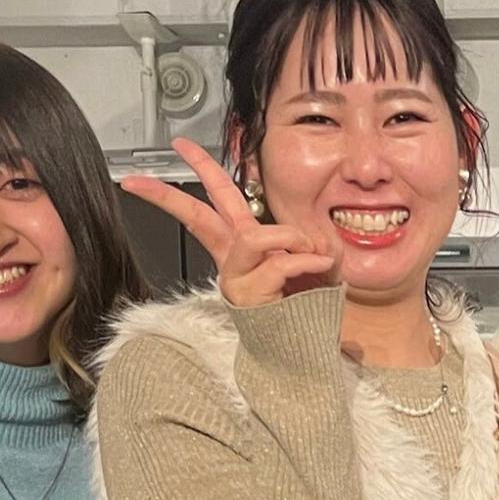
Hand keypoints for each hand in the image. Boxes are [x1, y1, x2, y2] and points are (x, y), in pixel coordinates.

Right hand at [122, 138, 341, 309]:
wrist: (305, 355)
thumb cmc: (308, 313)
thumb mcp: (322, 269)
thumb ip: (319, 245)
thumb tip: (314, 237)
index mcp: (245, 248)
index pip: (216, 206)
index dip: (199, 176)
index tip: (176, 147)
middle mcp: (234, 261)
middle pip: (203, 211)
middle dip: (194, 173)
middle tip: (177, 145)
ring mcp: (236, 278)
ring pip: (253, 236)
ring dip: (290, 239)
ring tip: (312, 255)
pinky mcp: (247, 296)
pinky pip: (279, 263)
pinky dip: (306, 262)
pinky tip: (319, 270)